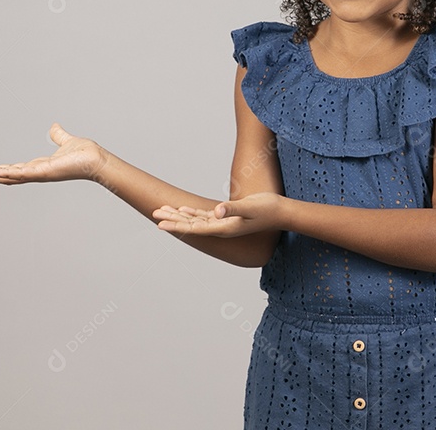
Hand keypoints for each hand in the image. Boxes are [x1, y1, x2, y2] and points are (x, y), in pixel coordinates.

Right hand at [0, 123, 106, 184]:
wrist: (97, 159)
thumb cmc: (84, 154)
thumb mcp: (65, 141)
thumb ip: (58, 135)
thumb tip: (54, 127)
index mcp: (38, 166)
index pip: (12, 168)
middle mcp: (36, 172)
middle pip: (6, 175)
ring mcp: (39, 174)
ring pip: (9, 177)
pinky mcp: (44, 173)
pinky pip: (22, 174)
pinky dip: (7, 174)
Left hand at [152, 193, 284, 237]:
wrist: (281, 213)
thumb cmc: (268, 210)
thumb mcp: (250, 207)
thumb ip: (233, 209)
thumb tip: (217, 211)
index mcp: (224, 228)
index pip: (194, 228)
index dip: (177, 225)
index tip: (160, 224)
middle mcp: (221, 228)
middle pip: (190, 224)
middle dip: (172, 219)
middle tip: (154, 212)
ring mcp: (223, 223)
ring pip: (195, 220)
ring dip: (179, 216)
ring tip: (163, 210)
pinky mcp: (227, 217)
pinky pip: (205, 217)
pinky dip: (192, 213)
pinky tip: (183, 210)